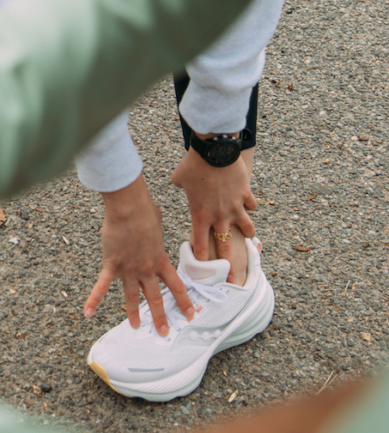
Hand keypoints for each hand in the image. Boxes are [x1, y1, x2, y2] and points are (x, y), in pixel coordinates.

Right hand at [84, 174, 193, 333]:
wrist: (129, 209)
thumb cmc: (144, 211)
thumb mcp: (158, 223)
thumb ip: (156, 232)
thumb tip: (154, 222)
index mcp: (160, 260)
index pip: (176, 286)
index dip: (184, 302)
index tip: (190, 314)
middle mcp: (146, 269)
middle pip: (156, 298)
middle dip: (160, 317)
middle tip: (164, 332)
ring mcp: (129, 269)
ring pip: (132, 296)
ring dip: (134, 313)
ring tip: (135, 326)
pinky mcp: (111, 265)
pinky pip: (102, 286)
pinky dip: (93, 300)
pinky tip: (87, 313)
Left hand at [171, 147, 255, 279]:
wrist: (215, 152)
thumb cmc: (193, 164)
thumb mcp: (179, 178)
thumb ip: (180, 185)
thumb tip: (180, 183)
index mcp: (200, 215)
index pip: (198, 244)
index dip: (200, 259)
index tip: (202, 271)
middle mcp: (219, 216)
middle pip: (224, 246)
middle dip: (229, 266)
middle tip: (232, 280)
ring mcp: (235, 206)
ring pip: (246, 227)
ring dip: (248, 232)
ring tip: (250, 236)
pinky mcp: (246, 194)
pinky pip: (252, 204)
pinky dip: (251, 205)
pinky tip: (250, 204)